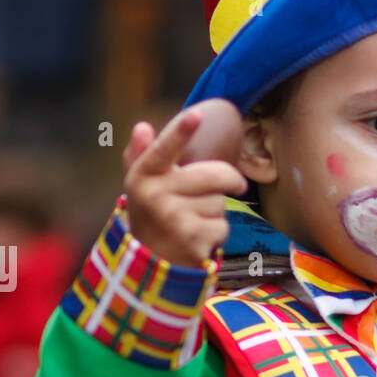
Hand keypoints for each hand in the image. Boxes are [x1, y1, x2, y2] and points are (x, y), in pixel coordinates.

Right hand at [122, 108, 245, 266]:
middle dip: (231, 179)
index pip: (164, 150)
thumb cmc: (151, 213)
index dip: (180, 132)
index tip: (195, 115)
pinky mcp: (192, 241)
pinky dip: (216, 232)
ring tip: (195, 218)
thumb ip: (141, 154)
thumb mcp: (140, 184)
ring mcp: (175, 220)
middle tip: (236, 183)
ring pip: (220, 203)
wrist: (148, 261)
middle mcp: (156, 196)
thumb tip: (142, 127)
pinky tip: (199, 237)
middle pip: (214, 175)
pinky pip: (221, 227)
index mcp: (144, 175)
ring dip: (216, 210)